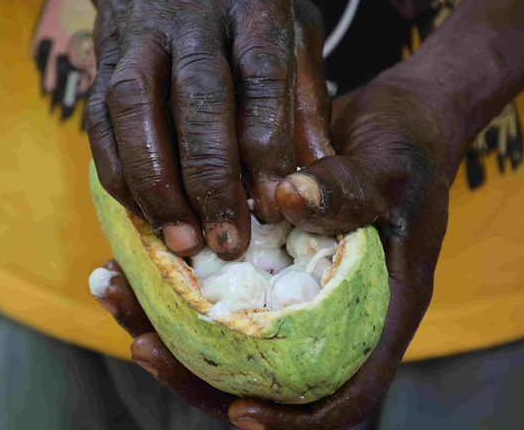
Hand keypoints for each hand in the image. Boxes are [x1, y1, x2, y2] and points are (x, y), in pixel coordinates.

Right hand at [84, 0, 332, 260]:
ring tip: (180, 238)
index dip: (266, 144)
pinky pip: (98, 118)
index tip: (275, 203)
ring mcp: (139, 33)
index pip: (260, 75)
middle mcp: (191, 15)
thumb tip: (316, 171)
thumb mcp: (293, 21)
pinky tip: (143, 209)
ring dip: (155, 181)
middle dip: (211, 177)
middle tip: (228, 241)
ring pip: (135, 108)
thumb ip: (304, 94)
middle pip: (198, 98)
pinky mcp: (102, 56)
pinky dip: (118, 170)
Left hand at [93, 62, 459, 428]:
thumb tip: (288, 197)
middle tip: (143, 346)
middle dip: (200, 374)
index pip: (347, 391)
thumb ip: (348, 188)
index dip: (296, 418)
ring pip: (229, 335)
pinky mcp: (267, 263)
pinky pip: (218, 287)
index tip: (239, 409)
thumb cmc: (407, 149)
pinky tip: (131, 254)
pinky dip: (172, 279)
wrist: (393, 122)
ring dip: (168, 323)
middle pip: (268, 377)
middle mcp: (332, 313)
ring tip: (116, 290)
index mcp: (379, 312)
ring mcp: (294, 290)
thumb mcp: (388, 168)